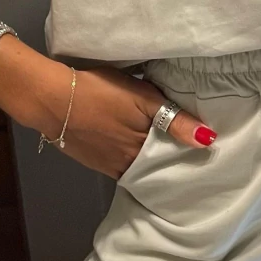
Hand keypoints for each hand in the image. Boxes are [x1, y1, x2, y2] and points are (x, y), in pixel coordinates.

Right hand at [37, 62, 215, 178]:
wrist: (52, 98)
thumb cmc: (102, 92)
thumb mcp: (144, 98)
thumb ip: (175, 120)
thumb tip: (208, 140)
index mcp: (141, 152)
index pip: (171, 162)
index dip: (185, 158)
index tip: (203, 159)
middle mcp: (125, 165)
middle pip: (153, 168)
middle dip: (169, 163)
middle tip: (189, 157)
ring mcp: (105, 164)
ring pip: (135, 167)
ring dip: (149, 162)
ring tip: (165, 153)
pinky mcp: (91, 159)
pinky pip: (118, 164)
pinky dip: (130, 159)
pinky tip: (134, 150)